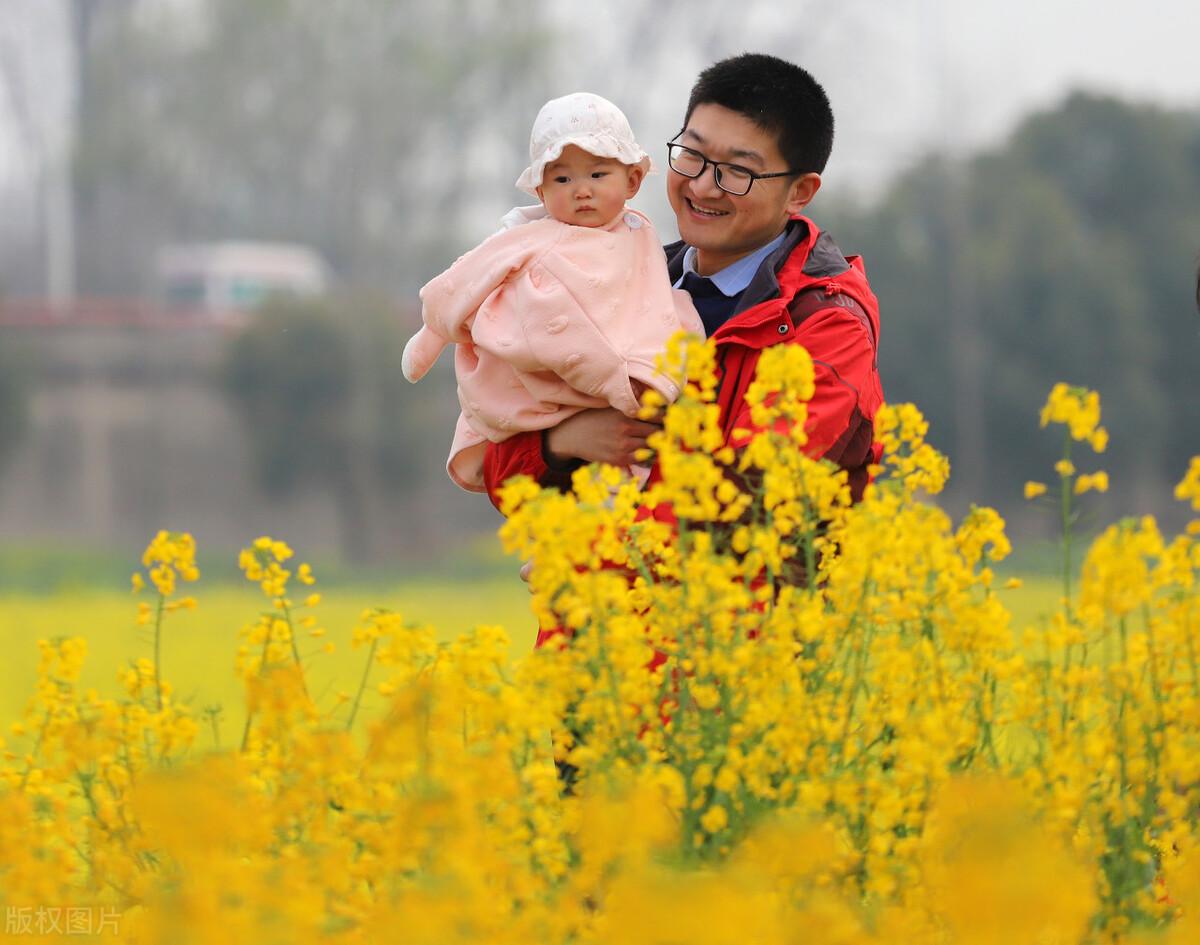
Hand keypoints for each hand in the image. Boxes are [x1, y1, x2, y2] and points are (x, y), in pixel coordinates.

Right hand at [544, 407, 661, 468]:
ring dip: (657, 443)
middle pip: (656, 430)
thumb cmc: (593, 418)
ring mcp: (622, 445)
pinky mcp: (619, 459)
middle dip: (664, 430)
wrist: (572, 435)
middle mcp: (625, 429)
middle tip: (669, 429)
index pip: (655, 414)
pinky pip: (642, 458)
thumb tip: (654, 403)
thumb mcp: (611, 407)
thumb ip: (630, 406)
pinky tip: (648, 450)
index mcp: (624, 412)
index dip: (666, 416)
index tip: (670, 416)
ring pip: (651, 445)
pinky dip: (648, 454)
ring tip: (660, 439)